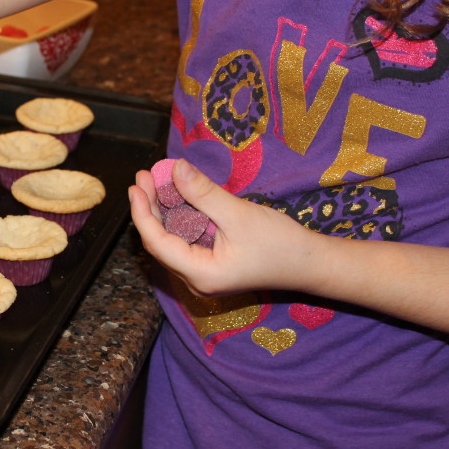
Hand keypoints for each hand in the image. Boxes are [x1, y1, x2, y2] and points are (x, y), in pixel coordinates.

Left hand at [128, 159, 321, 296]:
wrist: (312, 264)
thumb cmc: (280, 244)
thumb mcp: (238, 214)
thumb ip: (204, 193)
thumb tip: (174, 168)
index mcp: (199, 275)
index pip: (157, 242)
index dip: (142, 212)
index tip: (136, 185)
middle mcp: (196, 279)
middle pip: (161, 241)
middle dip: (151, 207)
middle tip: (145, 175)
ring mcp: (203, 274)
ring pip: (173, 240)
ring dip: (164, 210)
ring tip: (156, 180)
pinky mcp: (212, 265)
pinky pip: (187, 240)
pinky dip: (180, 217)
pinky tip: (177, 195)